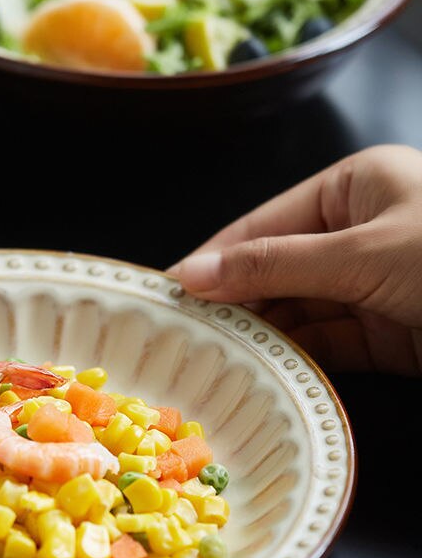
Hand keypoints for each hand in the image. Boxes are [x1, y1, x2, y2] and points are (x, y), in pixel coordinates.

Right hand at [168, 144, 421, 374]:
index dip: (215, 258)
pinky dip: (294, 357)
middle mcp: (357, 235)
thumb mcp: (363, 253)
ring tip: (211, 354)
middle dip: (234, 300)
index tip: (170, 289)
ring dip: (259, 333)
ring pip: (298, 310)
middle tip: (183, 330)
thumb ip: (275, 265)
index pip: (264, 225)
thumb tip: (195, 274)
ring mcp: (371, 286)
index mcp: (353, 189)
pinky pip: (326, 343)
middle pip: (275, 270)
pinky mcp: (385, 333)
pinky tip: (257, 368)